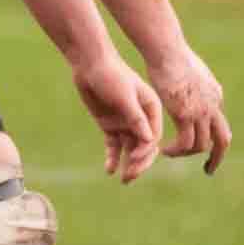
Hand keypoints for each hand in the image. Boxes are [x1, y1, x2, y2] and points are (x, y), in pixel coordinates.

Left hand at [70, 52, 161, 183]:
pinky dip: (112, 158)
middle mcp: (141, 119)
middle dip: (139, 163)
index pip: (153, 137)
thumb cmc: (111, 76)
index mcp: (152, 110)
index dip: (146, 151)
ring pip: (130, 149)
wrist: (90, 65)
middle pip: (144, 147)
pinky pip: (113, 145)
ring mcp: (125, 123)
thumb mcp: (125, 96)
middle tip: (130, 177)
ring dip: (128, 164)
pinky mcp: (109, 125)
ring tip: (124, 179)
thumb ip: (136, 118)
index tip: (134, 159)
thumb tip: (149, 141)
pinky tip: (109, 170)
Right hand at [145, 45, 229, 173]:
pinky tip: (164, 150)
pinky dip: (176, 151)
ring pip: (202, 145)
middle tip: (209, 168)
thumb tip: (184, 78)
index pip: (218, 121)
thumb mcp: (187, 68)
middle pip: (223, 139)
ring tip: (170, 154)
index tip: (199, 142)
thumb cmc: (170, 54)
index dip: (209, 134)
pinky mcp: (186, 115)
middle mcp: (213, 106)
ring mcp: (201, 112)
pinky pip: (185, 143)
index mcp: (214, 94)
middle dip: (217, 156)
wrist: (167, 51)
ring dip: (187, 154)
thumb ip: (189, 80)